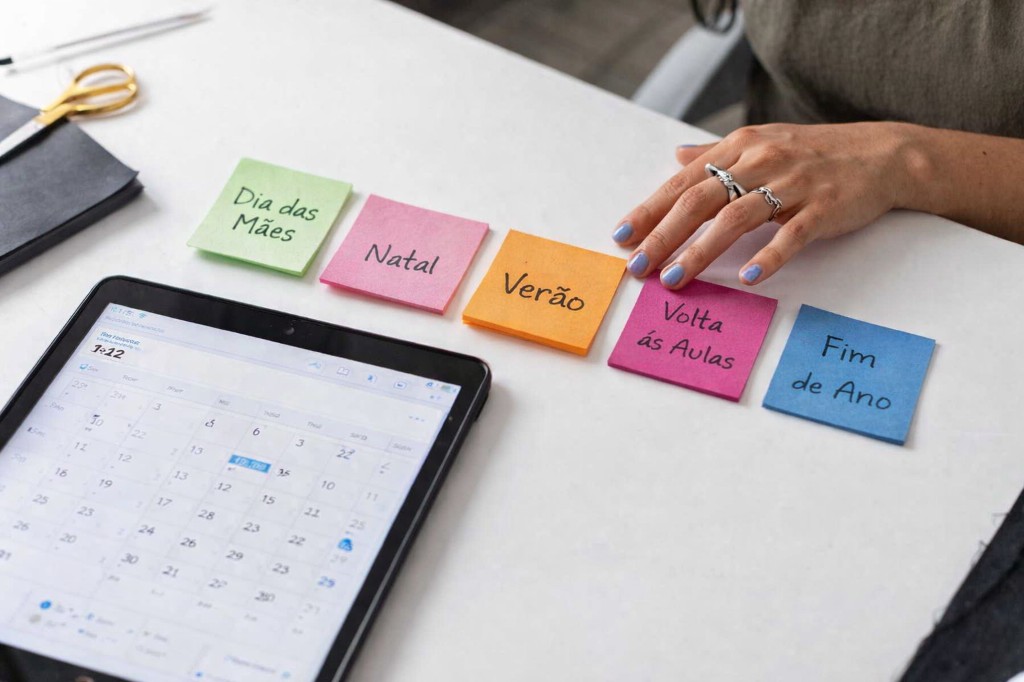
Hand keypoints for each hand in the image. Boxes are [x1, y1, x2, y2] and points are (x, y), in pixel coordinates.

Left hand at [611, 122, 910, 287]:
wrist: (883, 154)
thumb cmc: (815, 153)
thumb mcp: (762, 143)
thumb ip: (717, 153)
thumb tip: (677, 156)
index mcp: (740, 147)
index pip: (684, 182)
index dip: (650, 210)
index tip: (622, 236)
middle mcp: (760, 161)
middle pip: (700, 200)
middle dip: (663, 236)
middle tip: (638, 266)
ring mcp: (793, 184)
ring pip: (736, 218)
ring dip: (700, 251)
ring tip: (674, 280)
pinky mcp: (823, 207)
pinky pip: (791, 234)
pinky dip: (768, 256)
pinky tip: (748, 278)